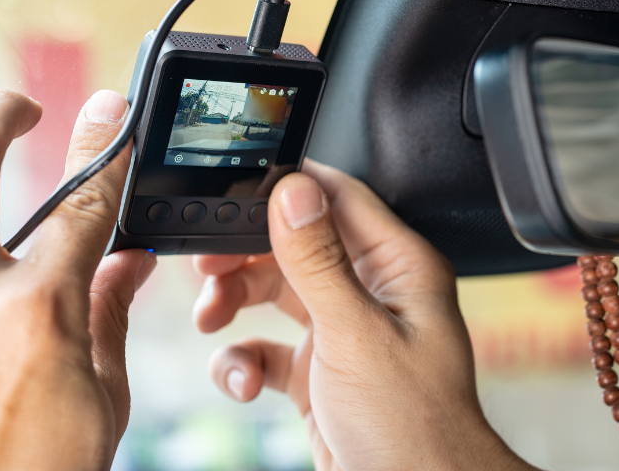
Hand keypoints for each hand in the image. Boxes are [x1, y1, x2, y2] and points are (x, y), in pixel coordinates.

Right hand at [194, 160, 538, 470]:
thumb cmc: (413, 427)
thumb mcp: (355, 333)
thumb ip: (319, 261)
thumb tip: (294, 191)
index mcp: (399, 268)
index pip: (340, 200)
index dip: (286, 191)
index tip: (235, 193)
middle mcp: (374, 294)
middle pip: (295, 246)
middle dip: (246, 256)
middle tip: (205, 265)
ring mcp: (345, 334)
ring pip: (275, 294)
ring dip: (235, 304)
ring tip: (210, 319)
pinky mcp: (320, 375)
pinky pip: (268, 350)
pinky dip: (245, 362)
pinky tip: (244, 384)